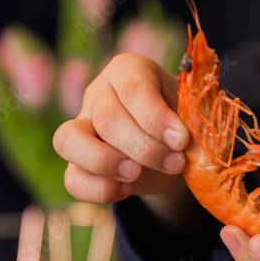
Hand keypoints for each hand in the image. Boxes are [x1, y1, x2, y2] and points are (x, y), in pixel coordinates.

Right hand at [53, 53, 187, 203]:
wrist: (171, 147)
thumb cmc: (180, 119)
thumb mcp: (190, 111)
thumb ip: (188, 119)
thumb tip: (185, 140)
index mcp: (128, 70)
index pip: (133, 89)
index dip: (156, 118)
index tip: (181, 141)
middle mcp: (98, 93)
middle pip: (107, 118)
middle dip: (145, 148)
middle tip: (175, 163)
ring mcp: (80, 126)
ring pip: (69, 140)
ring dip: (107, 164)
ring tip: (138, 175)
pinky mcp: (76, 162)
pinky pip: (72, 178)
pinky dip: (98, 190)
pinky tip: (127, 190)